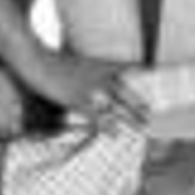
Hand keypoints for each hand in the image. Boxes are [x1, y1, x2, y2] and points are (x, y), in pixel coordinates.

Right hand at [18, 45, 146, 129]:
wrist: (36, 61)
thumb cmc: (56, 63)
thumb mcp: (80, 63)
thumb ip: (94, 70)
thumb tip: (101, 82)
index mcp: (104, 65)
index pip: (132, 68)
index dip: (146, 74)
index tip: (158, 82)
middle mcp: (102, 77)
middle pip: (128, 94)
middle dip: (140, 106)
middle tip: (152, 116)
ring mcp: (91, 90)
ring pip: (117, 108)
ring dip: (130, 119)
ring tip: (143, 127)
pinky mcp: (78, 101)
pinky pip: (97, 117)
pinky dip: (107, 127)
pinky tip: (115, 134)